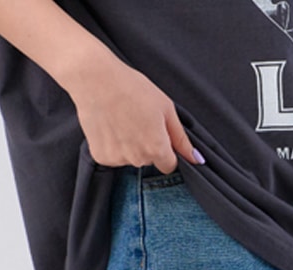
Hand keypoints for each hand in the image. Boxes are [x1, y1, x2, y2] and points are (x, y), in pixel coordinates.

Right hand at [69, 52, 202, 172]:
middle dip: (147, 144)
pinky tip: (110, 125)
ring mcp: (118, 159)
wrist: (95, 79)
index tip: (158, 134)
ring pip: (131, 158)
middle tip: (137, 118)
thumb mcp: (165, 108)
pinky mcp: (101, 156)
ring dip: (129, 145)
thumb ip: (181, 138)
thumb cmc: (132, 88)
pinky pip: (113, 156)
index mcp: (156, 148)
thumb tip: (197, 159)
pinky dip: (112, 145)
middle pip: (149, 160)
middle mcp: (138, 159)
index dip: (166, 150)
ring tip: (122, 119)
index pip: (169, 165)